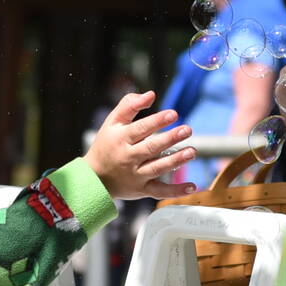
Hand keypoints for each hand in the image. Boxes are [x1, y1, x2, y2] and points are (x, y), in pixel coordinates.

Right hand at [84, 92, 198, 200]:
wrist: (93, 178)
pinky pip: (160, 191)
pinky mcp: (141, 190)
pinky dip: (176, 191)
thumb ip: (129, 105)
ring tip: (192, 151)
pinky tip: (192, 187)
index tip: (173, 114)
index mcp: (120, 139)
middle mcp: (128, 157)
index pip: (141, 129)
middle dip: (170, 138)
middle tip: (187, 129)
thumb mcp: (111, 122)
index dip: (157, 121)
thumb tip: (151, 94)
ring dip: (176, 160)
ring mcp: (135, 175)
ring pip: (157, 168)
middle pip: (151, 147)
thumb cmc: (106, 145)